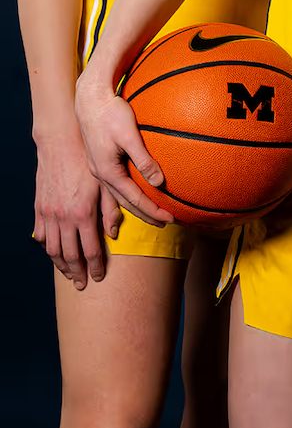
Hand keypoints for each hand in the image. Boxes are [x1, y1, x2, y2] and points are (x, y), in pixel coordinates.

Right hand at [33, 130, 121, 289]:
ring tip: (69, 274)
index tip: (99, 277)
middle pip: (70, 256)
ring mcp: (49, 213)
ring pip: (53, 249)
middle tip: (83, 285)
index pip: (90, 250)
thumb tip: (114, 233)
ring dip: (61, 265)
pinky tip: (54, 252)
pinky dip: (48, 247)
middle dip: (78, 273)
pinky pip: (41, 235)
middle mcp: (64, 217)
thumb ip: (111, 209)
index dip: (95, 267)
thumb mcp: (106, 183)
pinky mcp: (39, 208)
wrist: (61, 142)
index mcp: (83, 213)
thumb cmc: (88, 160)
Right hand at [74, 75, 173, 227]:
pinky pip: (118, 184)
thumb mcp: (129, 136)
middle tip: (166, 223)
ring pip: (121, 195)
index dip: (153, 211)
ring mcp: (101, 168)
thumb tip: (159, 182)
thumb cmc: (111, 113)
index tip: (171, 219)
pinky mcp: (103, 160)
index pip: (134, 199)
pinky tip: (137, 193)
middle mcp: (102, 174)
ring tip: (154, 214)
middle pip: (126, 202)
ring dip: (138, 206)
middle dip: (147, 214)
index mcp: (107, 172)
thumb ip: (143, 159)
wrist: (90, 100)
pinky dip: (130, 194)